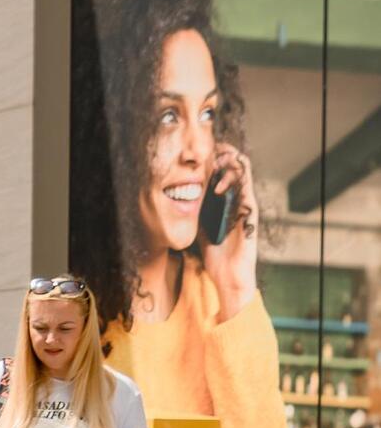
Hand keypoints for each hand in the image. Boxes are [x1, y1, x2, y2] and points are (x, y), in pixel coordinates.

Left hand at [200, 143, 259, 320]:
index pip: (224, 168)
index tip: (197, 156)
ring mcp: (247, 201)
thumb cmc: (215, 254)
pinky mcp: (251, 210)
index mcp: (228, 199)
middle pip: (234, 161)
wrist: (228, 275)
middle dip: (220, 152)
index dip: (213, 156)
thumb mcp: (198, 227)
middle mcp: (239, 197)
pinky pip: (246, 186)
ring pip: (242, 167)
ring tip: (213, 165)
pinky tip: (217, 187)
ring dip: (227, 161)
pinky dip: (232, 180)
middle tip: (205, 156)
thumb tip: (177, 201)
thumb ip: (194, 212)